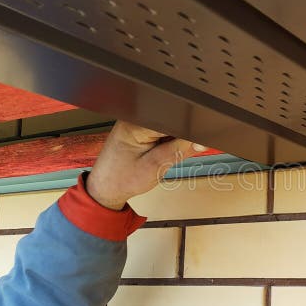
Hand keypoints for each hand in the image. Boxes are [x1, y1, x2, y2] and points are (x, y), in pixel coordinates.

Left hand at [86, 121, 205, 209]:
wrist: (105, 187)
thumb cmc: (123, 179)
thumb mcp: (156, 167)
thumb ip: (180, 150)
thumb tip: (200, 140)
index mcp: (136, 124)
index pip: (173, 120)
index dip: (187, 132)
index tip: (192, 145)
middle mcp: (134, 117)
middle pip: (171, 121)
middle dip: (178, 138)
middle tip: (166, 156)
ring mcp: (135, 121)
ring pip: (168, 126)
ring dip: (170, 141)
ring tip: (156, 155)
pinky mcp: (138, 127)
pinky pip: (160, 131)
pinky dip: (163, 143)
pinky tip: (154, 152)